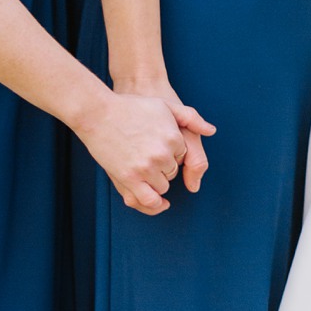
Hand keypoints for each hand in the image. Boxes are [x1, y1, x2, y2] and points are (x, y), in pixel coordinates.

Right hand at [112, 73, 215, 194]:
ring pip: (162, 186)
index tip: (157, 144)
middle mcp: (162, 155)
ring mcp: (146, 168)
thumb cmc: (131, 108)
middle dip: (163, 167)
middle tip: (146, 154)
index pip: (182, 156)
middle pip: (173, 172)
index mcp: (174, 138)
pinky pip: (149, 200)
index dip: (171, 152)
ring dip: (156, 181)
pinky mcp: (129, 178)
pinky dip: (154, 203)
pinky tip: (155, 199)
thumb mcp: (164, 106)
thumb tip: (211, 131)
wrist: (98, 113)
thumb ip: (191, 118)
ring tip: (142, 167)